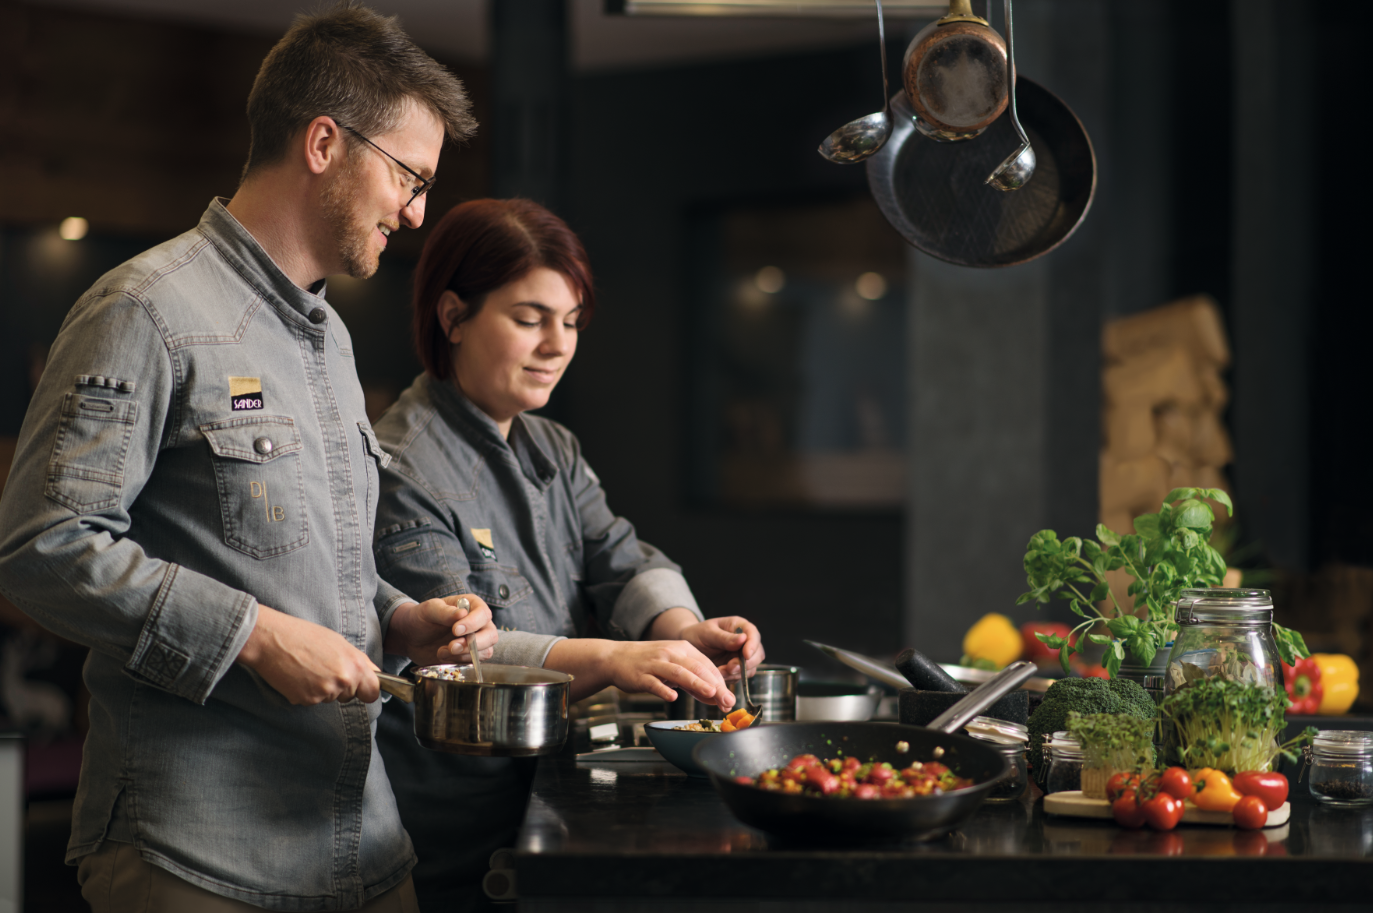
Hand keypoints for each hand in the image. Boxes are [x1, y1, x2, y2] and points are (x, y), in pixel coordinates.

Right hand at [237, 604, 379, 704]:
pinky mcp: (305, 700)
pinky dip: (306, 691)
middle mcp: (342, 682)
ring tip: (308, 667)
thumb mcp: (339, 642)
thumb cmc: (305, 636)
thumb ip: (359, 661)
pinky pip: (311, 700)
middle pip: (349, 697)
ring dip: (322, 688)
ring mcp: (323, 693)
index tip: (360, 688)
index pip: (372, 692)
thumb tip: (374, 674)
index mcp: (355, 666)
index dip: (367, 691)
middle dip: (341, 687)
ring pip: (329, 698)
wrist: (272, 639)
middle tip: (324, 668)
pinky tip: (297, 675)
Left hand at [384, 594, 497, 666]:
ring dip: (463, 654)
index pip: (483, 614)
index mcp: (471, 606)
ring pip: (485, 651)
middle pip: (491, 635)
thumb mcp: (429, 610)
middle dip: (473, 643)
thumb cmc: (422, 618)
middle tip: (452, 646)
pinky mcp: (469, 656)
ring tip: (441, 651)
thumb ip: (445, 611)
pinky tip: (443, 656)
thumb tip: (462, 613)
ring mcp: (475, 641)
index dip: (473, 623)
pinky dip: (458, 662)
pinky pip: (474, 662)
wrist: (412, 637)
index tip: (456, 630)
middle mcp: (478, 623)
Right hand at [544, 638, 735, 707]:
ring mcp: (655, 664)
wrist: (617, 657)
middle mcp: (671, 653)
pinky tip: (672, 697)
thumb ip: (694, 681)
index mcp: (682, 649)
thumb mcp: (674, 666)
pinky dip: (663, 689)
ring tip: (710, 693)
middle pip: (697, 668)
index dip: (721, 682)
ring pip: (679, 673)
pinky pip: (653, 683)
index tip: (730, 699)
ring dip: (696, 683)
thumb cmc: (649, 663)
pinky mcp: (641, 675)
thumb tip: (717, 697)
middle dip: (715, 685)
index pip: (707, 665)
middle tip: (727, 700)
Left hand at [676, 617, 764, 681]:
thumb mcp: (708, 633)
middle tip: (730, 667)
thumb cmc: (697, 634)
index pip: (753, 634)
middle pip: (757, 654)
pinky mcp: (737, 669)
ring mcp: (741, 657)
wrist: (688, 647)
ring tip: (720, 671)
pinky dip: (731, 678)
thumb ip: (724, 638)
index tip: (746, 655)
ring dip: (737, 673)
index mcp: (739, 627)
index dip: (753, 645)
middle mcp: (744, 642)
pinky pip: (740, 677)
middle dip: (746, 663)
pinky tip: (719, 675)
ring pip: (750, 668)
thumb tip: (743, 639)